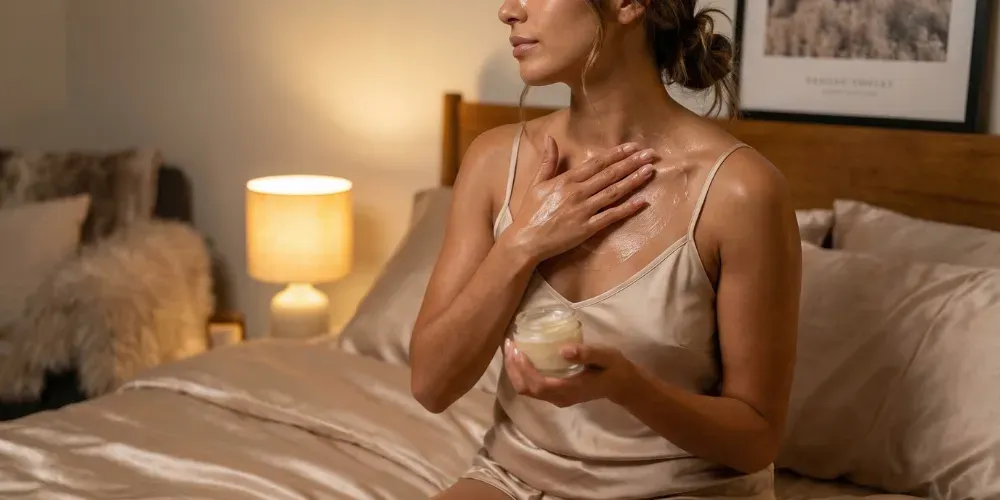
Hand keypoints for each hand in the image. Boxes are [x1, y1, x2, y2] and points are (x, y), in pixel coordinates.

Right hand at [503, 136, 657, 262]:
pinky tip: (642, 202)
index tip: (633, 146)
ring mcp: (584, 211)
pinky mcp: (587, 228)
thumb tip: (550, 138)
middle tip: (651, 154)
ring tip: (650, 171)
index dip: (616, 154)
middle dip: (632, 163)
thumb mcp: (537, 183)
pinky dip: (627, 209)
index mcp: (566, 180)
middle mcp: (577, 193)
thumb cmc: (530, 212)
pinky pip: (611, 217)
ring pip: (614, 192)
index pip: (596, 163)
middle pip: (610, 174)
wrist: (525, 241)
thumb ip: (547, 161)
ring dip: (633, 181)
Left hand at [503, 338, 636, 407]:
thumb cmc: (614, 368)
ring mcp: (557, 399)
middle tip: (509, 345)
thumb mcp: (606, 356)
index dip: (524, 370)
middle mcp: (560, 398)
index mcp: (571, 389)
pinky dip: (522, 374)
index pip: (539, 384)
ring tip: (511, 349)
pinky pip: (532, 388)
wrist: (622, 385)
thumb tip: (563, 350)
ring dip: (515, 371)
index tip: (517, 350)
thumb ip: (587, 353)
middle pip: (527, 390)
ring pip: (527, 391)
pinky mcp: (556, 395)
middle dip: (513, 369)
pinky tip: (521, 357)